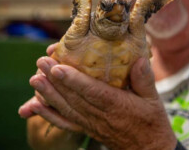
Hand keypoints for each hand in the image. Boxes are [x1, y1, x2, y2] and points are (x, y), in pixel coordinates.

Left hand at [22, 47, 176, 148]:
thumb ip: (145, 79)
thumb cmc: (152, 123)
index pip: (91, 92)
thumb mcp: (154, 100)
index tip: (58, 68)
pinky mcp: (86, 130)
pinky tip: (34, 106)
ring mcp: (91, 124)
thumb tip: (139, 59)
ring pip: (66, 109)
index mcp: (117, 106)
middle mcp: (100, 116)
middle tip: (41, 63)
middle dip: (55, 81)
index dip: (73, 80)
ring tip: (35, 79)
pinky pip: (64, 123)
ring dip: (48, 94)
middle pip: (73, 98)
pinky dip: (48, 115)